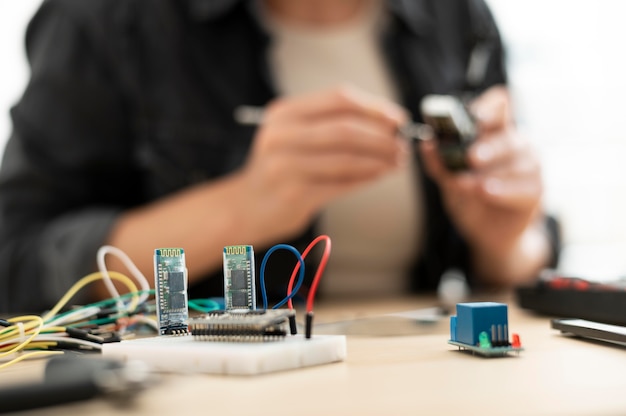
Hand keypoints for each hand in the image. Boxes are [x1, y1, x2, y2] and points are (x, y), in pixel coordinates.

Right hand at [236, 85, 408, 240]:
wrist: (246, 206)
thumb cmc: (281, 168)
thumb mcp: (294, 135)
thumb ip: (331, 124)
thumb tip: (387, 124)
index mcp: (283, 113)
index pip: (338, 99)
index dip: (374, 107)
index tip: (398, 119)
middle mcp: (281, 135)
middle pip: (345, 128)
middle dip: (381, 137)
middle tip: (402, 145)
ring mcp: (285, 166)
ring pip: (346, 158)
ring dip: (379, 160)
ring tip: (397, 162)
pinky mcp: (293, 194)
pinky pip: (340, 184)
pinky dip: (366, 178)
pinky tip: (379, 175)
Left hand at [420, 85, 547, 282]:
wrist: (484, 232)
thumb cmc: (469, 198)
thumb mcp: (448, 180)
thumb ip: (438, 163)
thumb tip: (426, 144)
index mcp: (492, 133)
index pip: (499, 105)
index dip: (490, 106)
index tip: (474, 116)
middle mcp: (514, 143)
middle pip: (507, 134)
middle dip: (488, 146)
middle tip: (470, 157)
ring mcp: (528, 165)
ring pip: (516, 160)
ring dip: (489, 173)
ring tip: (468, 185)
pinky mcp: (535, 189)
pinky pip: (524, 185)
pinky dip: (503, 189)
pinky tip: (487, 192)